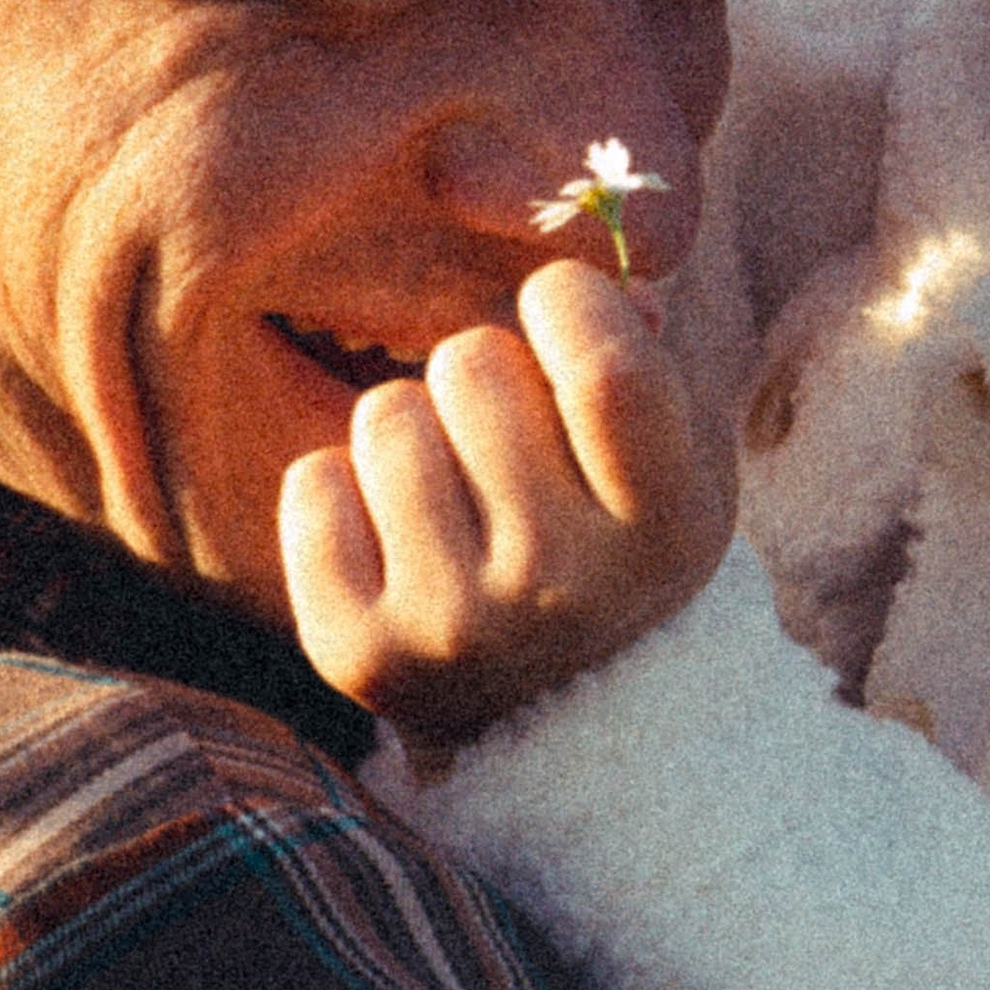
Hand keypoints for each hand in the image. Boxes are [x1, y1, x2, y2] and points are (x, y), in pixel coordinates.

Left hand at [278, 260, 736, 759]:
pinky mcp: (357, 652)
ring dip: (412, 427)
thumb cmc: (620, 547)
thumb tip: (585, 256)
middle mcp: (561, 585)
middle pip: (470, 363)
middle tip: (503, 427)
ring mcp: (453, 625)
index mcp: (663, 528)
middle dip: (481, 367)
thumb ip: (642, 352)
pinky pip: (313, 484)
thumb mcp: (676, 459)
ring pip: (383, 413)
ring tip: (453, 488)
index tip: (557, 309)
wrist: (567, 733)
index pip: (605, 368)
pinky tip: (394, 534)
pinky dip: (344, 491)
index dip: (568, 301)